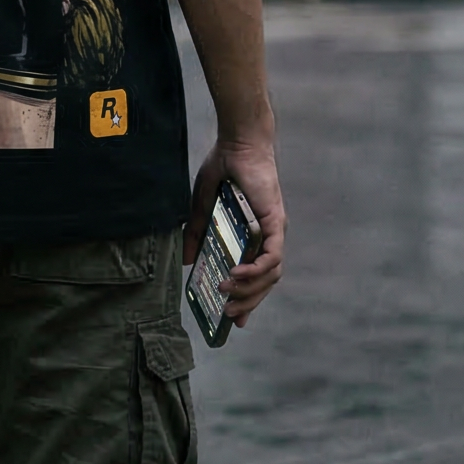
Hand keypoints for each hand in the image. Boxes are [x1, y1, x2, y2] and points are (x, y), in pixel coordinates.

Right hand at [184, 134, 284, 330]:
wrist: (237, 143)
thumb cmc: (223, 169)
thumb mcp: (202, 208)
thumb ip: (196, 234)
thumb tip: (188, 262)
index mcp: (255, 234)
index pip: (258, 274)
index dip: (249, 298)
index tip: (235, 320)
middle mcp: (269, 236)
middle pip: (266, 281)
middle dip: (249, 302)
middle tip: (228, 315)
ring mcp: (274, 231)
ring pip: (271, 274)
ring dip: (250, 290)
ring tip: (226, 293)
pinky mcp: (275, 222)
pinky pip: (271, 256)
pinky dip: (256, 271)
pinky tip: (236, 276)